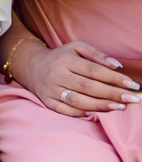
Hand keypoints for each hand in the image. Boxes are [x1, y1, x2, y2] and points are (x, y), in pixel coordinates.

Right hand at [11, 39, 141, 115]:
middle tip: (133, 99)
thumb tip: (117, 66)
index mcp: (65, 60)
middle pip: (88, 87)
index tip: (132, 85)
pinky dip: (82, 113)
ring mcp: (50, 90)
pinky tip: (97, 112)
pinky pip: (66, 111)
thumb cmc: (60, 57)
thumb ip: (97, 54)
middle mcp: (56, 75)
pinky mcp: (47, 102)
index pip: (93, 70)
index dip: (114, 78)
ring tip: (120, 106)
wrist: (31, 66)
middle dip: (113, 94)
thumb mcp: (76, 48)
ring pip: (78, 101)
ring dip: (101, 105)